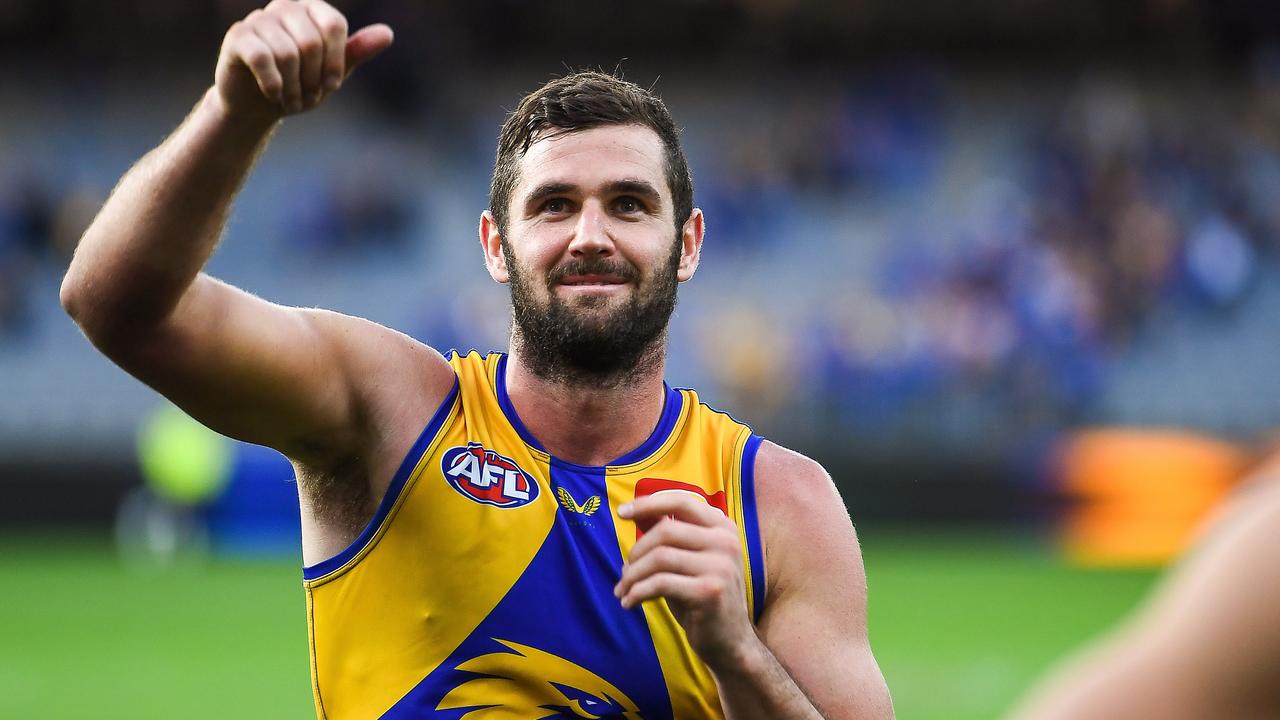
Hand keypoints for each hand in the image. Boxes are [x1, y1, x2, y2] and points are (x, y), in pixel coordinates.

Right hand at [213, 0, 392, 121]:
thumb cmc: (299, 83)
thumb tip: (388, 33)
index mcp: (311, 8)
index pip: (333, 24)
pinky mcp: (238, 37)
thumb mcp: (332, 71)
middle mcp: (284, 6)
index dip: (336, 61)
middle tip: (308, 98)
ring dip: (293, 88)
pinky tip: (274, 95)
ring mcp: (258, 19)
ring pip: (287, 54)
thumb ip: (356, 51)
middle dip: (313, 79)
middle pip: (311, 42)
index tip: (332, 86)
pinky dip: (273, 84)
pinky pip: (262, 58)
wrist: (256, 105)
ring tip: (292, 102)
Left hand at [614, 491, 758, 668]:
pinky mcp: (710, 592)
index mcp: (722, 527)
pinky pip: (660, 583)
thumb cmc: (701, 596)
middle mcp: (726, 542)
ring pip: (659, 557)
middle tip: (624, 572)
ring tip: (623, 590)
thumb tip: (634, 512)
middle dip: (636, 552)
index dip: (648, 503)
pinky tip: (629, 603)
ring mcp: (721, 566)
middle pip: (665, 530)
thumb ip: (668, 535)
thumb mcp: (687, 560)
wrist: (730, 641)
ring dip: (632, 575)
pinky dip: (637, 592)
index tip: (622, 513)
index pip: (681, 501)